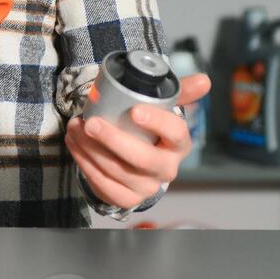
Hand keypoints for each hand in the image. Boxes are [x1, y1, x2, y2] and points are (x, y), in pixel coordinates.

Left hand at [65, 71, 211, 209]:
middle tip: (91, 123)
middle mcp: (167, 169)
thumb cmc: (149, 130)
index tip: (135, 110)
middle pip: (143, 158)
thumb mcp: (164, 109)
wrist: (137, 163)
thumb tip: (204, 80)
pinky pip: (103, 185)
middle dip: (113, 139)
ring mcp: (146, 187)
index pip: (175, 133)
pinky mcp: (126, 198)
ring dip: (91, 148)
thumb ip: (181, 91)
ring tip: (75, 127)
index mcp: (179, 144)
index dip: (157, 122)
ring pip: (117, 171)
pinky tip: (75, 145)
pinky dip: (85, 164)